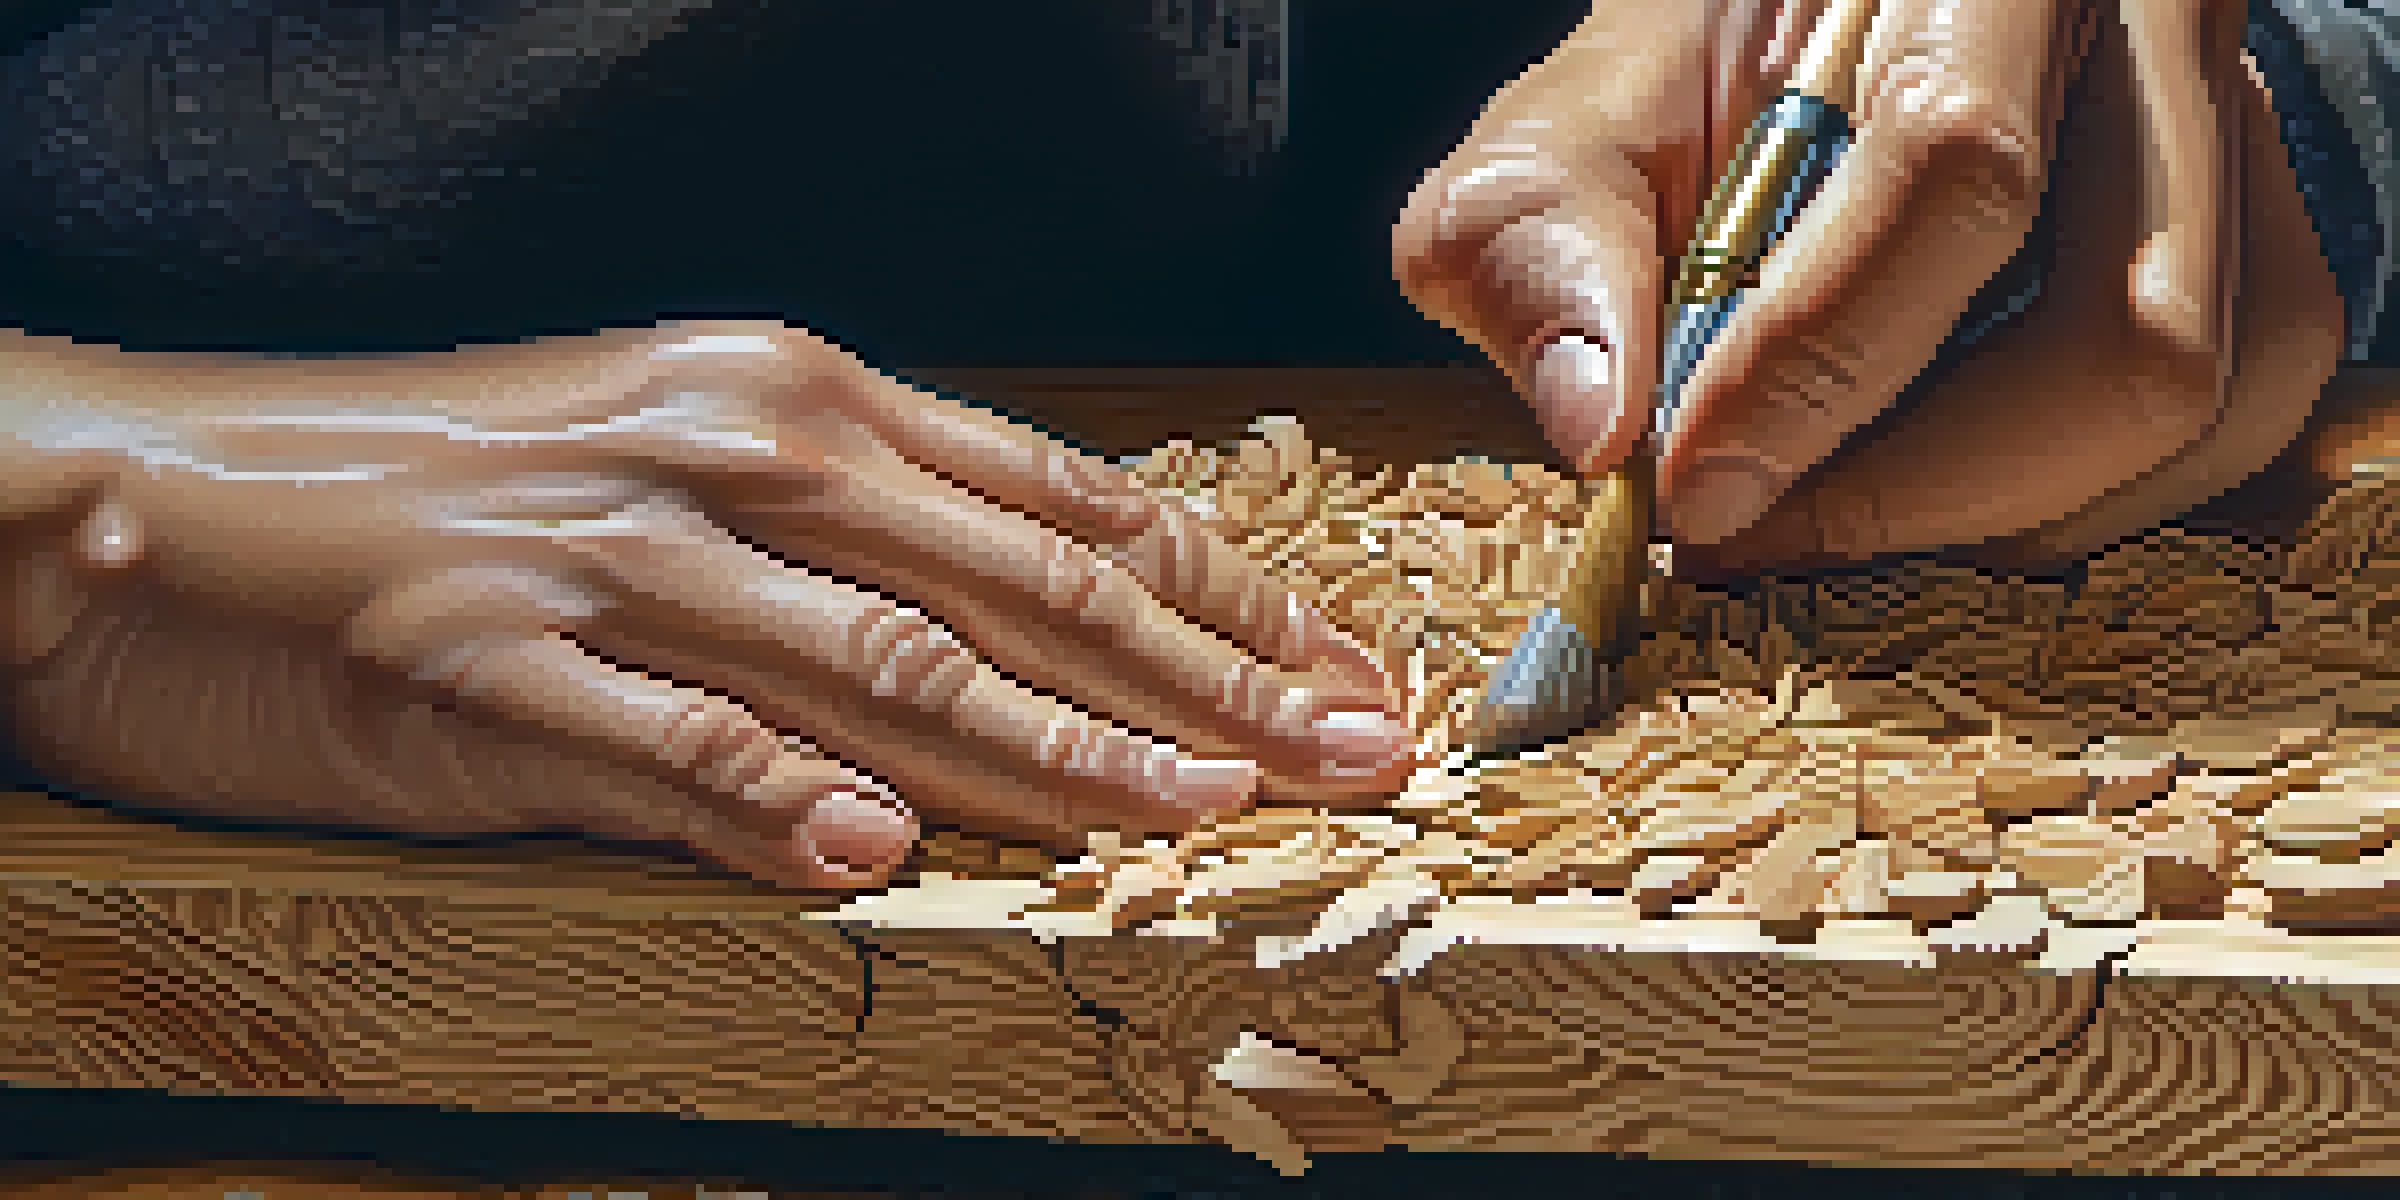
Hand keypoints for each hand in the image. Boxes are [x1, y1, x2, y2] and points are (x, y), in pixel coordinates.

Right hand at [0, 321, 1411, 890]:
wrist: (174, 488)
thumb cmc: (455, 481)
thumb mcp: (684, 462)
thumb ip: (859, 544)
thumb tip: (1045, 643)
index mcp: (795, 399)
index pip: (1064, 504)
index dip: (1225, 599)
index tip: (1344, 677)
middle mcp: (732, 455)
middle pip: (1019, 584)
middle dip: (1206, 685)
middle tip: (1347, 761)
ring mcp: (612, 558)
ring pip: (882, 665)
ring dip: (1057, 752)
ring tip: (1196, 819)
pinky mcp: (485, 666)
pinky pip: (664, 740)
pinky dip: (777, 797)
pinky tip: (879, 847)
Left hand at [1394, 0, 2346, 577]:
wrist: (1807, 45)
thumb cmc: (1690, 96)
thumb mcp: (1575, 135)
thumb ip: (1542, 245)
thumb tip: (1597, 429)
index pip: (1958, 168)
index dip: (1822, 363)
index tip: (1697, 493)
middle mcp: (2147, 44)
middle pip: (2131, 326)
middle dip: (1925, 489)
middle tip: (1759, 544)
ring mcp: (2229, 147)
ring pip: (2205, 396)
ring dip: (2007, 521)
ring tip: (1835, 533)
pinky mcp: (2255, 247)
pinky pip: (2246, 424)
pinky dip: (2085, 511)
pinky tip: (1938, 514)